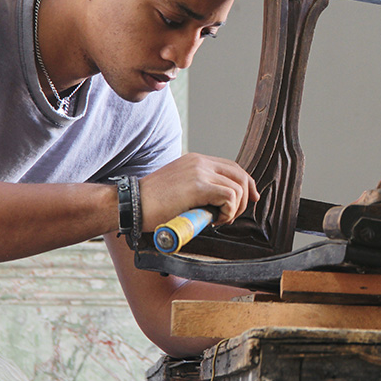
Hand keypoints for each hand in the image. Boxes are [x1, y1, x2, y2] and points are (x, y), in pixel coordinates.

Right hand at [137, 153, 259, 230]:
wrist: (130, 204)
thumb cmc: (151, 203)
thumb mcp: (179, 187)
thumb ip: (198, 187)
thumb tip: (219, 201)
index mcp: (196, 160)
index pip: (232, 167)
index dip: (246, 184)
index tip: (250, 199)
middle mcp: (200, 162)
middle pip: (240, 175)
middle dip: (244, 198)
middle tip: (232, 215)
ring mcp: (200, 172)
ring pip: (238, 188)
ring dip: (234, 208)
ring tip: (218, 219)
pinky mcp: (198, 186)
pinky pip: (229, 197)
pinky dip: (228, 212)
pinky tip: (213, 220)